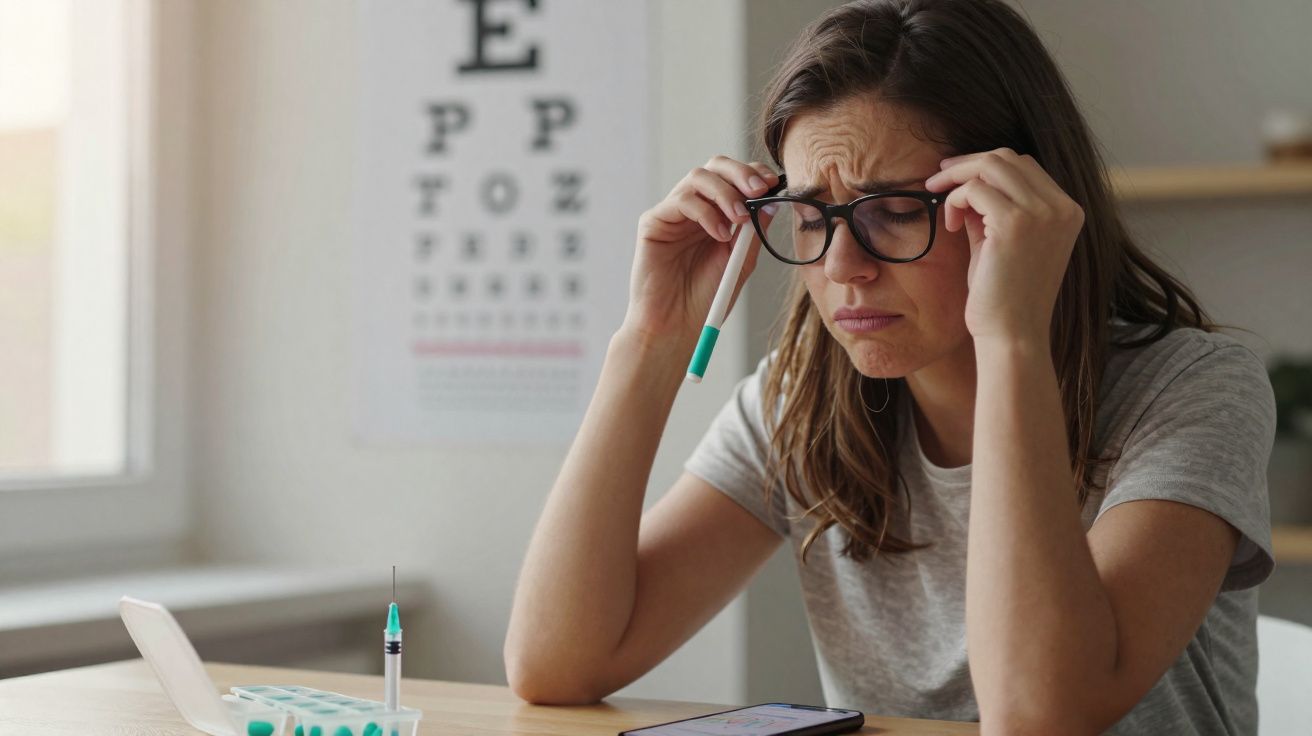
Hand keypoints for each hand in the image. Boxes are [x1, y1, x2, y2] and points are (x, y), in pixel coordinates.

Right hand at [622, 156, 777, 346]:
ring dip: (725, 193)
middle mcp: (694, 208)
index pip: (734, 178)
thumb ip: (754, 232)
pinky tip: (719, 234)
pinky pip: (681, 200)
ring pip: (698, 177)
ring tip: (738, 219)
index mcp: (716, 214)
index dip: (753, 173)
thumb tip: (773, 201)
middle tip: (758, 190)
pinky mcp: (654, 222)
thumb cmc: (705, 300)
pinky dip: (706, 212)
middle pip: (715, 167)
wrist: (675, 327)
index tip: (772, 183)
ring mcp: (673, 213)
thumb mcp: (740, 263)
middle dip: (740, 173)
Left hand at [924, 147, 1083, 346]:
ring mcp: (1042, 213)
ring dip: (957, 178)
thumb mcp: (1000, 243)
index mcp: (1067, 211)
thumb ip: (991, 211)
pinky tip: (949, 225)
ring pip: (990, 165)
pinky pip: (974, 189)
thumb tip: (966, 183)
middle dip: (967, 164)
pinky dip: (954, 199)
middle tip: (937, 181)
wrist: (1012, 335)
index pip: (1025, 165)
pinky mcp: (1015, 223)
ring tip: (941, 203)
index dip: (986, 166)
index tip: (956, 179)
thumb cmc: (1003, 297)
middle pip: (1008, 158)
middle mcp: (1061, 207)